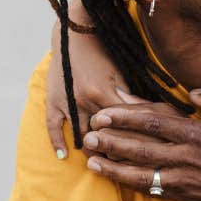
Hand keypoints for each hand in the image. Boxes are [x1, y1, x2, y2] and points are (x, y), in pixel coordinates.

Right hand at [45, 25, 130, 157]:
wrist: (74, 34)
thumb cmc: (102, 52)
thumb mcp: (119, 74)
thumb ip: (128, 97)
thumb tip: (147, 117)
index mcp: (102, 93)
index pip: (120, 125)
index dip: (131, 139)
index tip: (141, 153)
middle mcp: (82, 101)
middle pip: (100, 134)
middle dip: (112, 151)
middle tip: (123, 165)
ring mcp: (66, 102)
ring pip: (79, 135)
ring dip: (90, 150)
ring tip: (100, 164)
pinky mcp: (53, 101)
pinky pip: (53, 126)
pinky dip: (57, 142)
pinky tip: (63, 156)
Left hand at [83, 88, 200, 200]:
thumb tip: (193, 92)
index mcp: (200, 135)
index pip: (153, 122)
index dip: (124, 117)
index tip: (103, 113)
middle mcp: (189, 159)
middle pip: (140, 148)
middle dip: (111, 141)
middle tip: (87, 136)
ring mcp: (187, 182)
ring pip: (142, 174)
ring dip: (114, 168)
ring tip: (92, 163)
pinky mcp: (189, 199)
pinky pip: (155, 191)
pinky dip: (134, 186)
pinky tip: (120, 181)